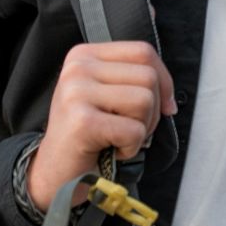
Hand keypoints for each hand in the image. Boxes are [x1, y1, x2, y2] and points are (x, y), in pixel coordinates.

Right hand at [27, 41, 175, 211]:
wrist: (55, 173)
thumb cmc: (87, 135)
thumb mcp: (106, 95)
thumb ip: (132, 81)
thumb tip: (170, 96)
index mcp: (84, 55)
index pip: (143, 51)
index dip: (164, 80)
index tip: (164, 105)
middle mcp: (77, 68)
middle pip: (148, 76)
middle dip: (152, 110)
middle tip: (130, 129)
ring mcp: (77, 92)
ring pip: (145, 100)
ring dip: (142, 128)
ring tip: (119, 138)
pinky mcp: (82, 121)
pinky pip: (134, 130)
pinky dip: (131, 147)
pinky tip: (111, 150)